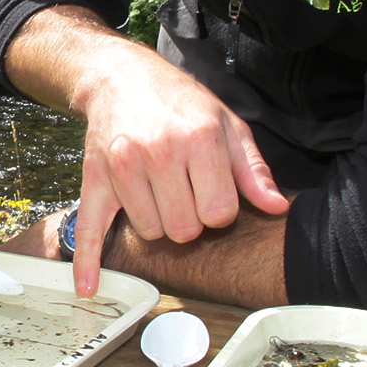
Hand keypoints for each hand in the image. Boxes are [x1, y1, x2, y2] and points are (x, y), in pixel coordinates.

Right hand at [68, 56, 286, 295]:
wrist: (122, 78)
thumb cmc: (181, 103)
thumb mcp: (228, 125)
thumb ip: (252, 170)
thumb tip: (277, 208)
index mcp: (199, 139)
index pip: (219, 213)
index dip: (219, 209)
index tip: (211, 192)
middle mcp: (160, 152)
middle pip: (184, 229)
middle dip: (189, 219)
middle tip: (184, 193)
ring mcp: (123, 167)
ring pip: (150, 232)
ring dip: (157, 222)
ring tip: (157, 191)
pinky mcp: (95, 179)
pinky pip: (90, 229)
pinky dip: (89, 263)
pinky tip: (90, 288)